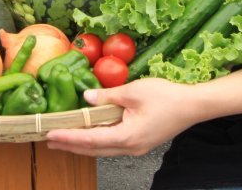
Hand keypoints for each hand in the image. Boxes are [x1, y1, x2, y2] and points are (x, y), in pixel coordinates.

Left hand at [46, 78, 196, 157]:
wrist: (193, 106)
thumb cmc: (166, 97)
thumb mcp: (133, 91)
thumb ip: (108, 96)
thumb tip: (86, 99)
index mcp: (127, 137)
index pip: (90, 140)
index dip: (68, 137)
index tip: (50, 135)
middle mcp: (129, 147)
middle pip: (93, 150)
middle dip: (70, 145)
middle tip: (48, 140)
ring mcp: (135, 147)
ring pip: (102, 149)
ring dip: (81, 144)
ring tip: (63, 139)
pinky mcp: (139, 141)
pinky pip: (112, 144)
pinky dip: (96, 140)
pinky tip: (88, 133)